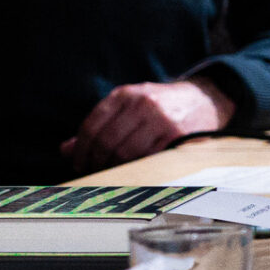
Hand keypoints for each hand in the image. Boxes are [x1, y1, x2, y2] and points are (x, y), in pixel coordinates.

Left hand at [59, 78, 234, 173]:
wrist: (204, 99)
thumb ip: (98, 127)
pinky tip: (134, 173)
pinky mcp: (176, 135)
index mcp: (124, 95)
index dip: (81, 149)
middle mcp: (140, 103)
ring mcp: (159, 119)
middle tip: (95, 172)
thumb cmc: (159, 107)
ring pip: (127, 154)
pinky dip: (137, 170)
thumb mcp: (127, 107)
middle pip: (107, 142)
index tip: (78, 163)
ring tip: (114, 174)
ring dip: (116, 170)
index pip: (92, 125)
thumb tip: (66, 150)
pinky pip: (149, 160)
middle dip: (97, 162)